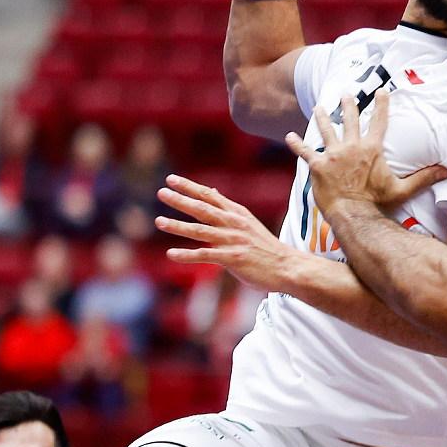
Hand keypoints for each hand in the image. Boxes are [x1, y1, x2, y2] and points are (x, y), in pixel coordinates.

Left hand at [156, 175, 297, 291]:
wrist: (287, 266)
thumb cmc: (264, 246)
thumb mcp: (247, 221)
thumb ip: (227, 209)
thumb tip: (212, 192)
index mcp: (236, 213)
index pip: (209, 196)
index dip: (189, 187)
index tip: (171, 179)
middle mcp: (233, 224)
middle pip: (202, 209)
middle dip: (180, 200)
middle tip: (161, 192)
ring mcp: (233, 241)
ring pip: (200, 231)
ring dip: (178, 226)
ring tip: (158, 221)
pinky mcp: (233, 258)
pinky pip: (205, 255)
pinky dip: (187, 255)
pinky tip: (170, 254)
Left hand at [286, 90, 446, 215]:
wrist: (353, 214)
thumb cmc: (377, 203)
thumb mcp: (403, 189)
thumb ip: (423, 178)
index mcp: (372, 150)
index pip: (379, 122)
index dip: (381, 105)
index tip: (381, 91)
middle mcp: (352, 147)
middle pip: (350, 120)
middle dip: (348, 105)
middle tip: (345, 93)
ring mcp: (333, 155)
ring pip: (326, 130)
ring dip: (322, 118)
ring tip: (318, 107)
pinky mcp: (317, 166)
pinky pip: (305, 151)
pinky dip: (296, 144)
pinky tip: (289, 135)